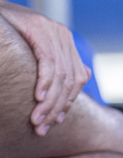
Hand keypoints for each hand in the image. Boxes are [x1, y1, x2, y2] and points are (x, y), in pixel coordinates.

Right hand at [0, 0, 90, 134]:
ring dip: (49, 101)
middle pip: (70, 80)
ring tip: (37, 120)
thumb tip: (81, 77)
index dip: (69, 102)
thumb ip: (53, 60)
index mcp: (65, 41)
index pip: (77, 78)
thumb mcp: (30, 48)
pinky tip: (38, 98)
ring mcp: (54, 30)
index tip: (55, 121)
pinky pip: (47, 61)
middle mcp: (63, 35)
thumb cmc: (5, 31)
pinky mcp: (40, 29)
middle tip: (42, 128)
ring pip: (60, 74)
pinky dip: (44, 82)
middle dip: (57, 107)